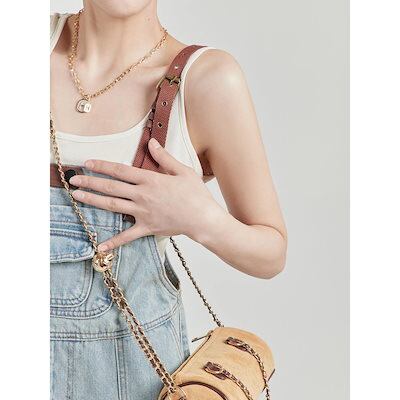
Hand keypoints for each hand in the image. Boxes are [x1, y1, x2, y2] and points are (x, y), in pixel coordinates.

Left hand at [69, 138, 225, 251]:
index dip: (103, 166)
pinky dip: (113, 242)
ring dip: (94, 201)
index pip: (121, 170)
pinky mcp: (147, 228)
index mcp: (150, 180)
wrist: (203, 218)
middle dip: (91, 182)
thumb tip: (152, 143)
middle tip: (74, 180)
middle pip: (111, 187)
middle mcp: (142, 195)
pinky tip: (100, 247)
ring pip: (113, 206)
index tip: (88, 162)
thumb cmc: (196, 194)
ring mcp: (142, 213)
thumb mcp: (183, 171)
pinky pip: (127, 236)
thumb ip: (164, 158)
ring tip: (78, 197)